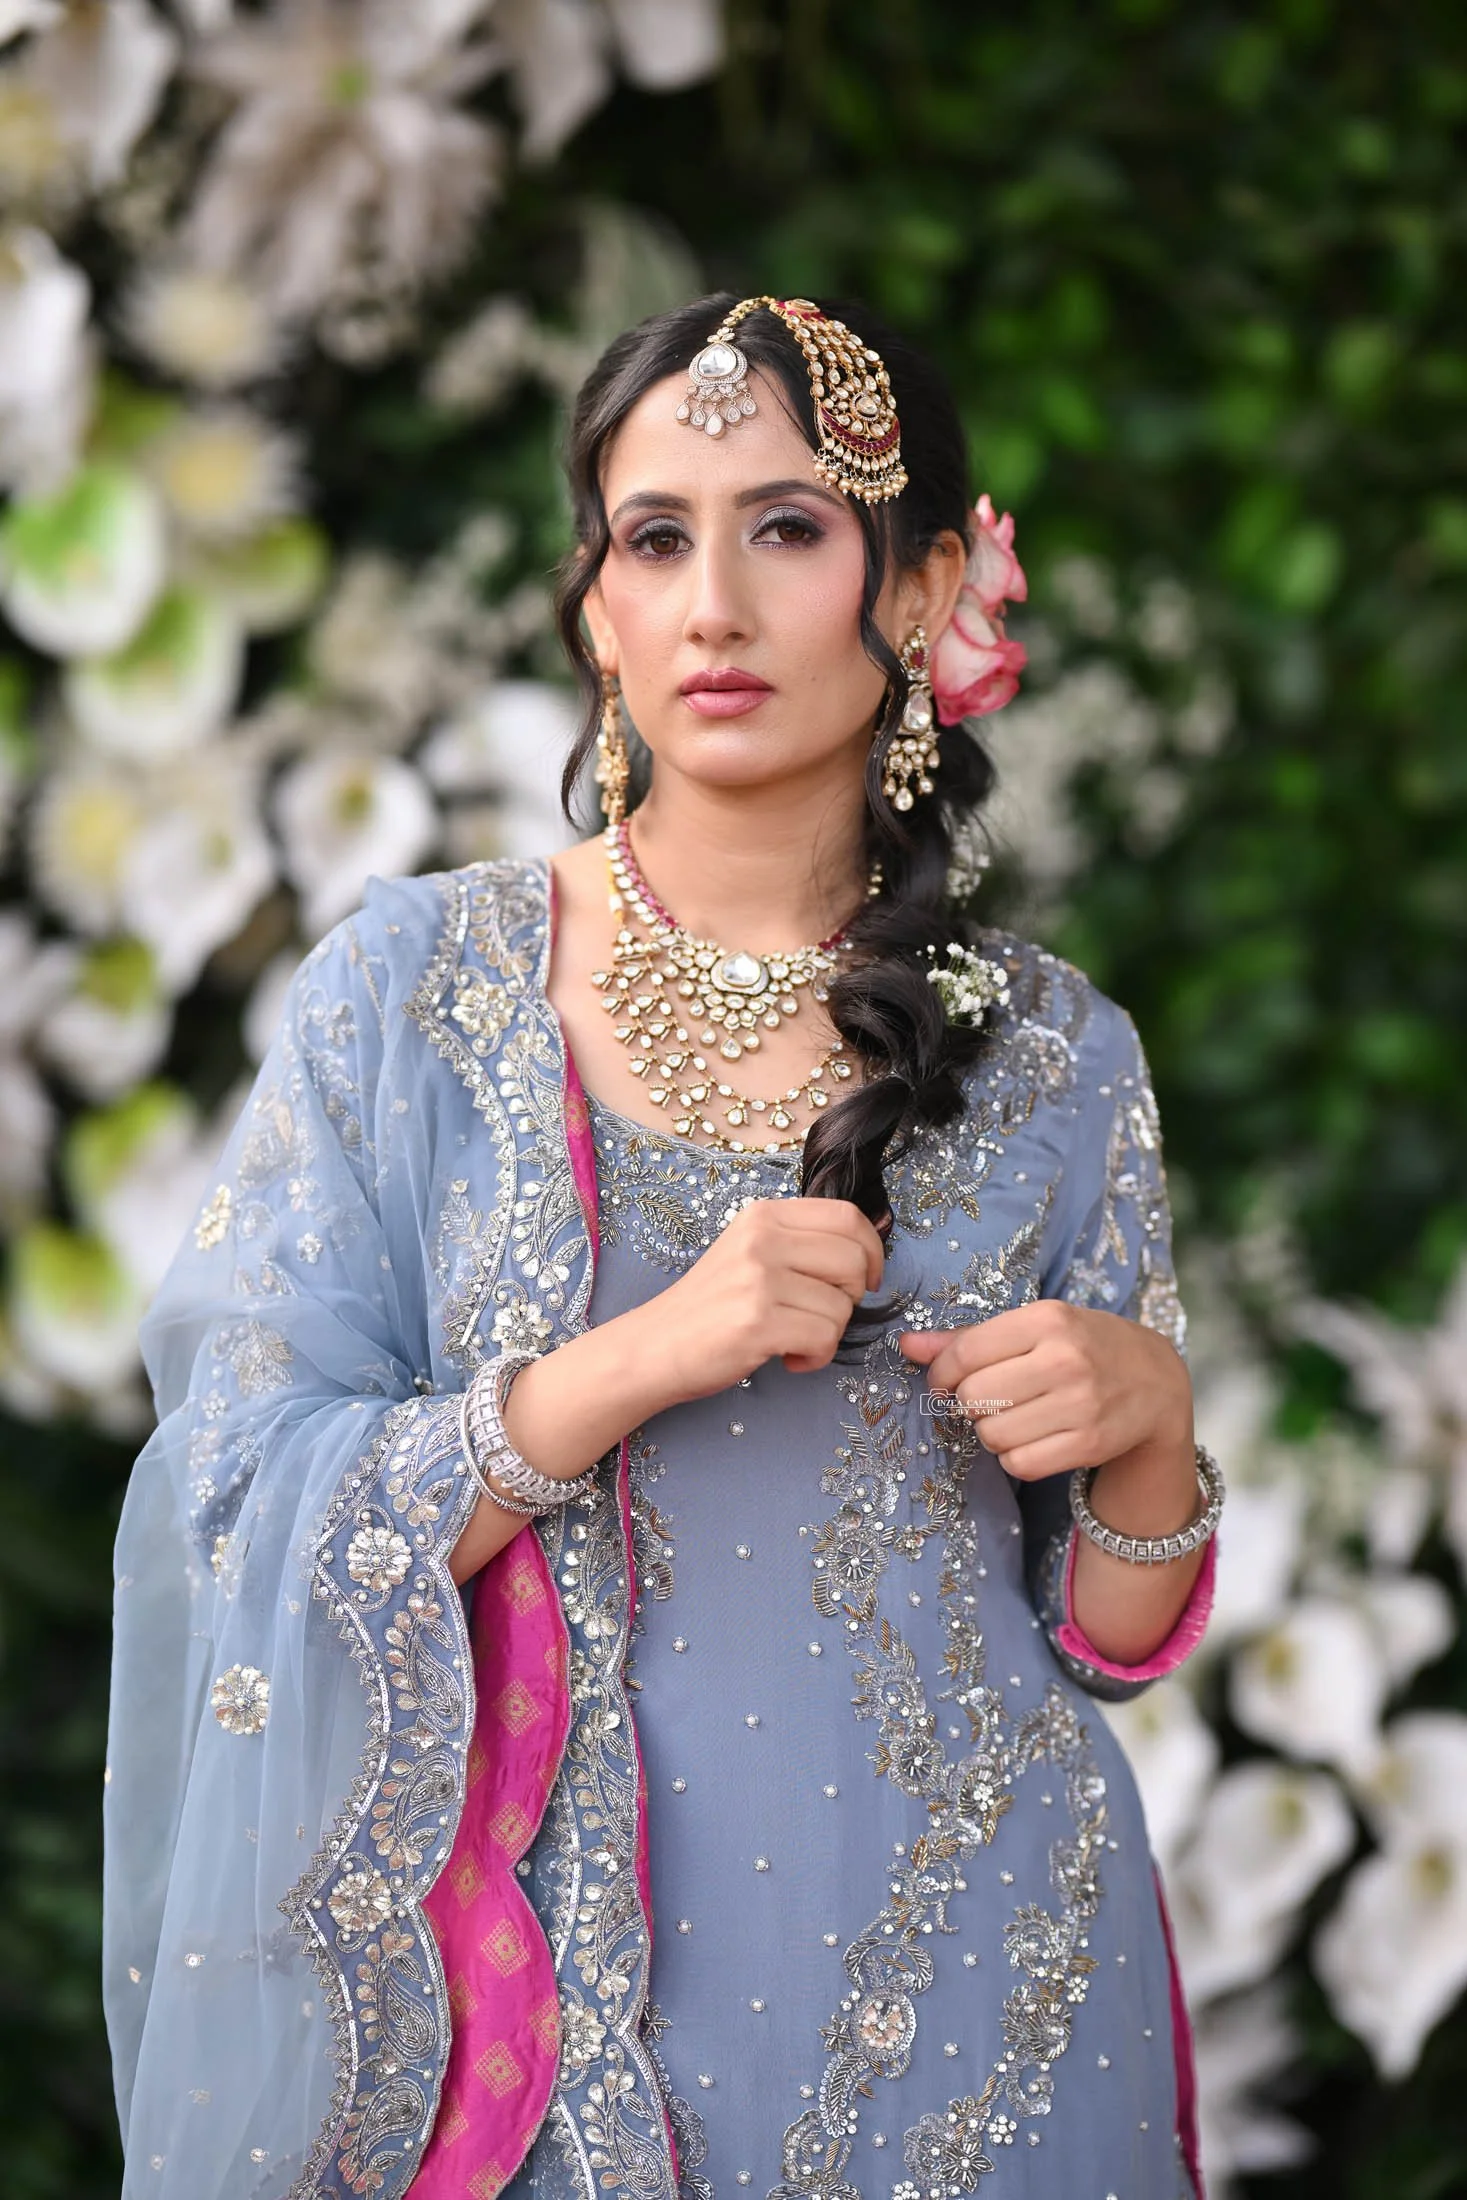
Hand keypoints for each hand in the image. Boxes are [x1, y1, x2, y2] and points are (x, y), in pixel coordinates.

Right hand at [648, 1196, 887, 1405]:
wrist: (655, 1346)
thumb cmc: (711, 1306)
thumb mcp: (752, 1253)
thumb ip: (803, 1242)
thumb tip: (875, 1234)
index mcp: (764, 1215)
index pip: (847, 1217)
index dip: (871, 1251)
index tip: (865, 1279)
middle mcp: (761, 1239)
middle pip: (853, 1260)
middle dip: (852, 1297)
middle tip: (821, 1314)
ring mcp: (758, 1279)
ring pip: (842, 1306)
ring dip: (828, 1334)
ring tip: (794, 1340)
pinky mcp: (757, 1322)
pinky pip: (824, 1337)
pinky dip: (816, 1357)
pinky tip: (790, 1358)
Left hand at [897, 1299, 1192, 1482]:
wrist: (1156, 1382)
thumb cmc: (1083, 1346)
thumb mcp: (1034, 1327)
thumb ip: (969, 1338)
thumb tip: (907, 1344)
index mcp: (1047, 1320)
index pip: (964, 1354)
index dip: (943, 1373)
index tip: (948, 1379)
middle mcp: (1065, 1360)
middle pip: (973, 1397)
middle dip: (971, 1402)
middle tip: (992, 1397)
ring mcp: (1081, 1405)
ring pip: (992, 1435)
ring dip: (992, 1431)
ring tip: (1016, 1415)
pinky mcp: (1089, 1444)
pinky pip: (1019, 1463)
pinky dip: (1016, 1456)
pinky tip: (1034, 1437)